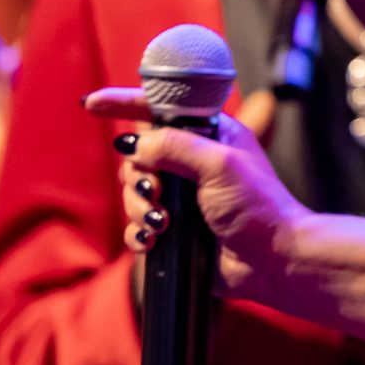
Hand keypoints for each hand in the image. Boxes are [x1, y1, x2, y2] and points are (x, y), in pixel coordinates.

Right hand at [90, 87, 291, 307]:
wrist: (272, 260)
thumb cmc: (257, 207)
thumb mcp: (219, 165)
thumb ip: (175, 147)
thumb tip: (134, 143)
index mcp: (211, 136)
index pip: (160, 111)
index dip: (125, 103)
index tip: (92, 103)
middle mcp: (194, 163)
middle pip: (138, 157)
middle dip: (138, 176)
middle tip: (157, 193)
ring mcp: (183, 198)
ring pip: (134, 193)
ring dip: (140, 208)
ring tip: (162, 223)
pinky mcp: (175, 230)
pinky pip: (137, 226)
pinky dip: (139, 233)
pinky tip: (153, 241)